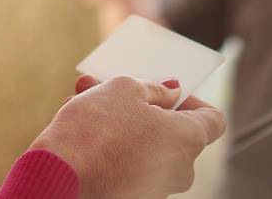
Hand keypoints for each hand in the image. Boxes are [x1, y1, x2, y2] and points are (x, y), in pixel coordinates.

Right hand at [31, 75, 225, 198]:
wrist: (58, 176)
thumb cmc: (96, 128)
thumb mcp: (125, 90)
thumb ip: (155, 88)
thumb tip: (171, 93)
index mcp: (189, 141)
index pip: (213, 119)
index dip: (193, 99)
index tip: (168, 90)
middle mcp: (180, 171)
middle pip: (171, 130)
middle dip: (141, 104)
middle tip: (113, 84)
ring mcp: (156, 190)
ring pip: (144, 145)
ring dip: (119, 120)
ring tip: (84, 97)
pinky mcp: (131, 198)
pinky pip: (128, 164)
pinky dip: (111, 144)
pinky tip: (80, 125)